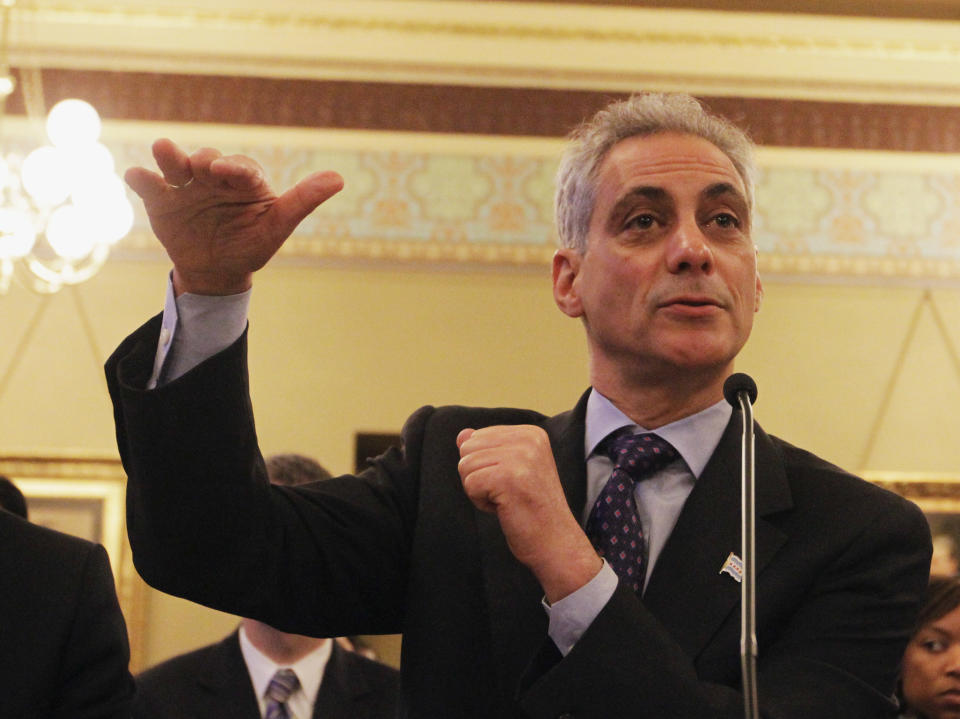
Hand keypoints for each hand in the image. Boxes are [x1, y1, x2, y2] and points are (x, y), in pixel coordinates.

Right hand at [125, 138, 343, 294]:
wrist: (216, 271)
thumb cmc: (252, 245)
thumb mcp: (278, 226)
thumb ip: (303, 201)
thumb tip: (339, 179)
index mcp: (244, 180)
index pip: (241, 168)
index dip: (235, 168)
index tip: (229, 172)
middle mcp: (214, 176)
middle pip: (207, 160)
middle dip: (203, 162)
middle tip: (201, 169)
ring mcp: (186, 185)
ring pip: (175, 164)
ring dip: (169, 155)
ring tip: (163, 149)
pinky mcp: (161, 199)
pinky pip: (149, 185)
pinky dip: (141, 178)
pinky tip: (136, 176)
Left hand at [457, 425, 601, 602]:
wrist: (555, 542)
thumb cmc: (532, 510)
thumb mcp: (510, 470)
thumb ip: (486, 449)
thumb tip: (461, 434)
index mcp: (531, 433)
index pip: (478, 436)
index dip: (485, 465)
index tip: (511, 482)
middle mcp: (528, 439)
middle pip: (468, 448)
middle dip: (478, 475)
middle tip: (507, 493)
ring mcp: (520, 457)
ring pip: (465, 465)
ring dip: (479, 490)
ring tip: (507, 500)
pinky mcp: (509, 477)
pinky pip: (470, 483)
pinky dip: (480, 502)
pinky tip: (504, 508)